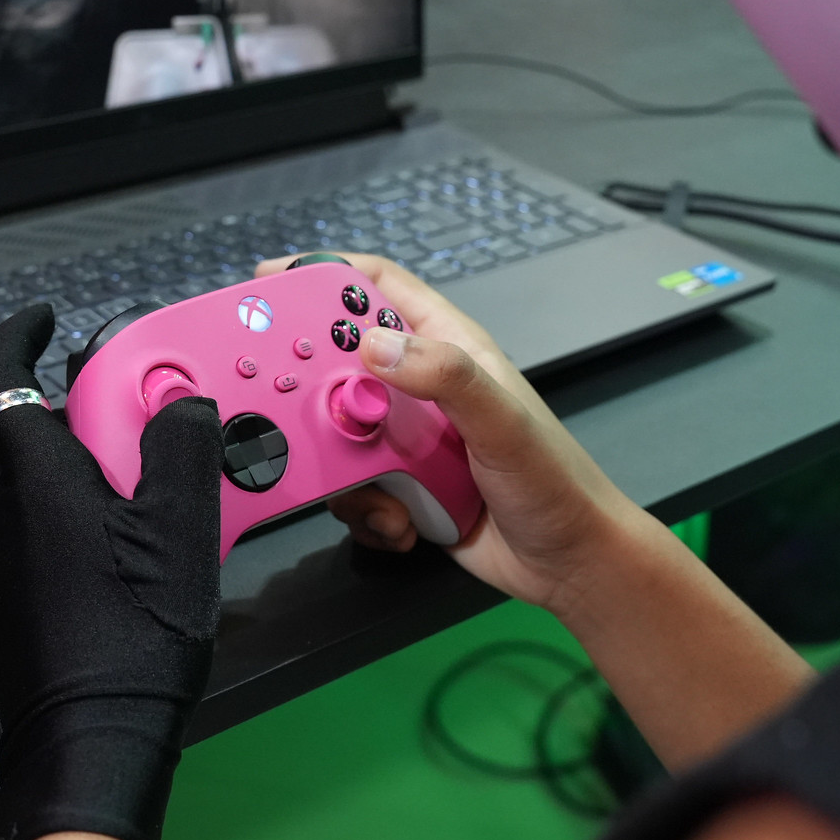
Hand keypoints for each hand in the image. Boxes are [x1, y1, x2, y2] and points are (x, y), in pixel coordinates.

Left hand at [0, 305, 223, 839]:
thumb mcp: (182, 528)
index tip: (48, 319)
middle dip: (101, 429)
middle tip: (164, 439)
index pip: (4, 380)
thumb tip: (179, 403)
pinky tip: (139, 572)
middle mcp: (4, 513)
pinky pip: (50, 545)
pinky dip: (89, 536)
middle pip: (45, 441)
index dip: (19, 338)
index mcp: (36, 478)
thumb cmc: (132, 629)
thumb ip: (182, 447)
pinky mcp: (10, 608)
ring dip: (99, 487)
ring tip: (168, 515)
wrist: (88, 740)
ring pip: (51, 496)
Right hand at [251, 255, 641, 613]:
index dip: (325, 274)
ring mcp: (407, 439)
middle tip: (288, 414)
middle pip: (338, 365)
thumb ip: (445, 377)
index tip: (271, 282)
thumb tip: (375, 345)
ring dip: (343, 472)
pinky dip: (365, 512)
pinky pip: (351, 489)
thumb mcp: (502, 424)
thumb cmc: (554, 484)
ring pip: (335, 434)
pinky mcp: (400, 486)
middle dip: (311, 392)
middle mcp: (421, 389)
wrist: (568, 565)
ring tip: (382, 497)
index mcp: (448, 349)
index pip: (378, 288)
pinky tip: (402, 526)